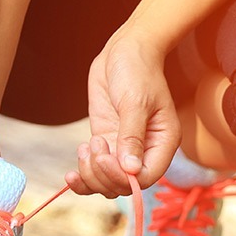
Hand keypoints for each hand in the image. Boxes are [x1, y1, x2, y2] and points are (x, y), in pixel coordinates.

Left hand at [65, 32, 180, 196]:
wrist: (125, 50)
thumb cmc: (138, 71)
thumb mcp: (135, 102)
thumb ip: (132, 136)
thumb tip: (130, 170)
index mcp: (163, 143)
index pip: (146, 178)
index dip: (122, 177)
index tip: (104, 157)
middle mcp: (145, 151)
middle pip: (124, 184)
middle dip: (103, 174)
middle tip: (94, 145)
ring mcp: (123, 148)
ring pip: (107, 183)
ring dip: (90, 175)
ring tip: (85, 148)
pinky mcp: (107, 142)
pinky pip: (95, 171)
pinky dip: (83, 175)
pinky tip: (72, 170)